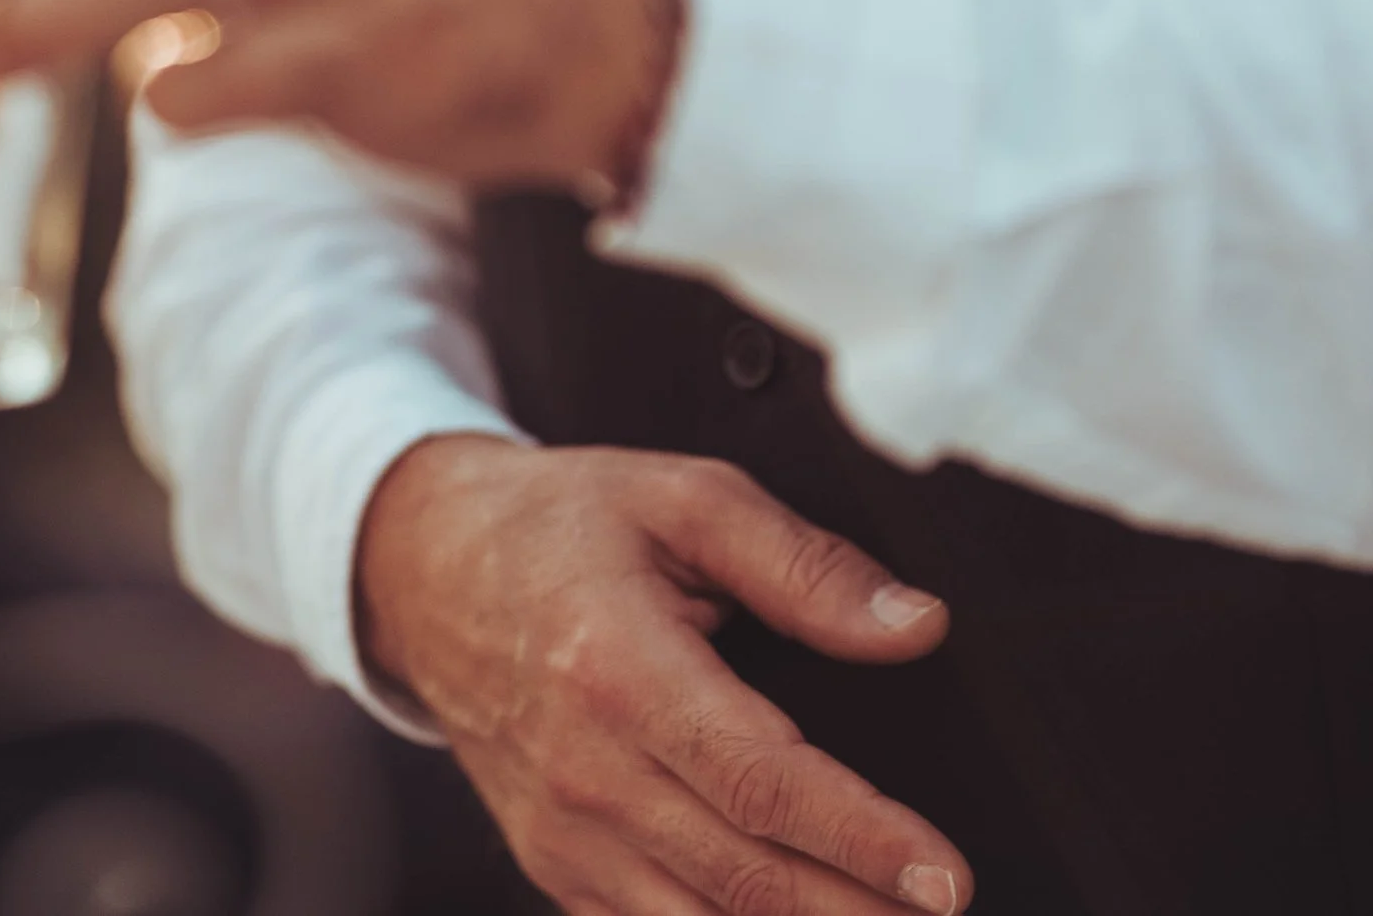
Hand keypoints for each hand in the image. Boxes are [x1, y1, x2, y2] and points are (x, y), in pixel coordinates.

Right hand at [358, 435, 970, 915]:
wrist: (426, 567)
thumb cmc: (561, 524)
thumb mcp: (684, 497)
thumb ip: (803, 565)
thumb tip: (914, 625)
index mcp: (620, 669)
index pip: (761, 781)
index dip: (862, 837)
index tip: (945, 876)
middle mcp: (587, 770)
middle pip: (744, 877)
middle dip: (858, 911)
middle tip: (946, 912)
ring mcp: (564, 833)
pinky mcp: (555, 865)